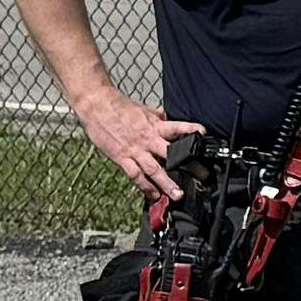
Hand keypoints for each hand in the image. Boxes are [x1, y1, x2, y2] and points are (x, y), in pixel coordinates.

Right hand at [81, 91, 196, 196]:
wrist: (96, 104)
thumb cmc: (118, 105)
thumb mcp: (143, 109)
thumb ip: (157, 116)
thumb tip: (168, 116)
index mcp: (154, 125)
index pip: (177, 127)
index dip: (191, 130)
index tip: (204, 135)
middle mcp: (148, 138)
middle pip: (172, 154)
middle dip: (188, 166)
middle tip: (202, 176)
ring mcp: (135, 150)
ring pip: (155, 170)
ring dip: (167, 184)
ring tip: (178, 195)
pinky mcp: (122, 157)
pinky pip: (135, 175)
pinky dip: (145, 186)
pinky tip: (153, 195)